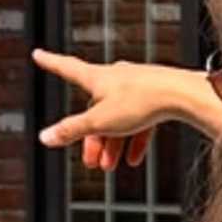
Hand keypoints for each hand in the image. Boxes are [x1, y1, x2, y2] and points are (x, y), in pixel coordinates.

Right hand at [31, 47, 221, 171]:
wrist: (183, 95)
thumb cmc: (141, 102)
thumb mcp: (100, 122)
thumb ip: (71, 130)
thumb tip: (44, 137)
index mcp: (97, 77)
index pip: (67, 68)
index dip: (51, 63)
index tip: (38, 54)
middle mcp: (115, 77)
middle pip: (95, 109)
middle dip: (91, 137)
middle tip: (91, 163)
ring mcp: (137, 85)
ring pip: (117, 117)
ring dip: (112, 143)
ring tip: (111, 167)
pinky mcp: (155, 95)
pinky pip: (139, 119)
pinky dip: (133, 139)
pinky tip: (134, 160)